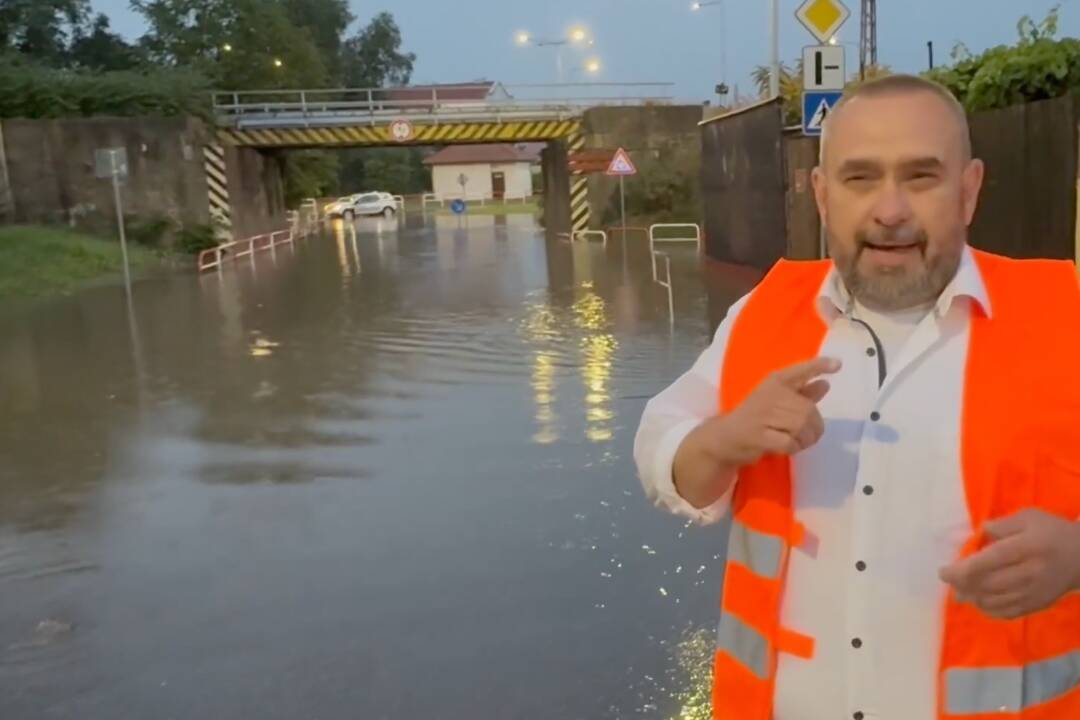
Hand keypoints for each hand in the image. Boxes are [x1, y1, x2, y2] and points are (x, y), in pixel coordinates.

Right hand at [718, 356, 841, 465]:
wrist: (725, 436)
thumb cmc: (755, 416)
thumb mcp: (777, 401)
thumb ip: (802, 393)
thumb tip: (826, 383)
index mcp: (774, 382)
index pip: (799, 370)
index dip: (818, 365)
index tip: (838, 364)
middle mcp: (769, 394)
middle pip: (808, 410)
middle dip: (815, 427)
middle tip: (810, 434)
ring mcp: (763, 415)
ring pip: (801, 426)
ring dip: (806, 438)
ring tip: (799, 441)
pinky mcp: (759, 436)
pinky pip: (789, 442)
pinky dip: (795, 448)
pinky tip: (789, 447)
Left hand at [939, 509, 1079, 619]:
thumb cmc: (1053, 532)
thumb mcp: (1030, 517)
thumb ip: (1003, 525)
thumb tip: (981, 532)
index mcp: (1027, 548)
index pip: (990, 561)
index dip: (963, 569)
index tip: (944, 571)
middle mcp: (1030, 573)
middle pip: (989, 584)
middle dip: (963, 585)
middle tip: (948, 581)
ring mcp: (1034, 592)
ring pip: (996, 601)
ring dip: (973, 598)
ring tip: (960, 592)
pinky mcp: (1037, 605)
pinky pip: (1009, 613)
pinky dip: (990, 610)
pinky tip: (980, 603)